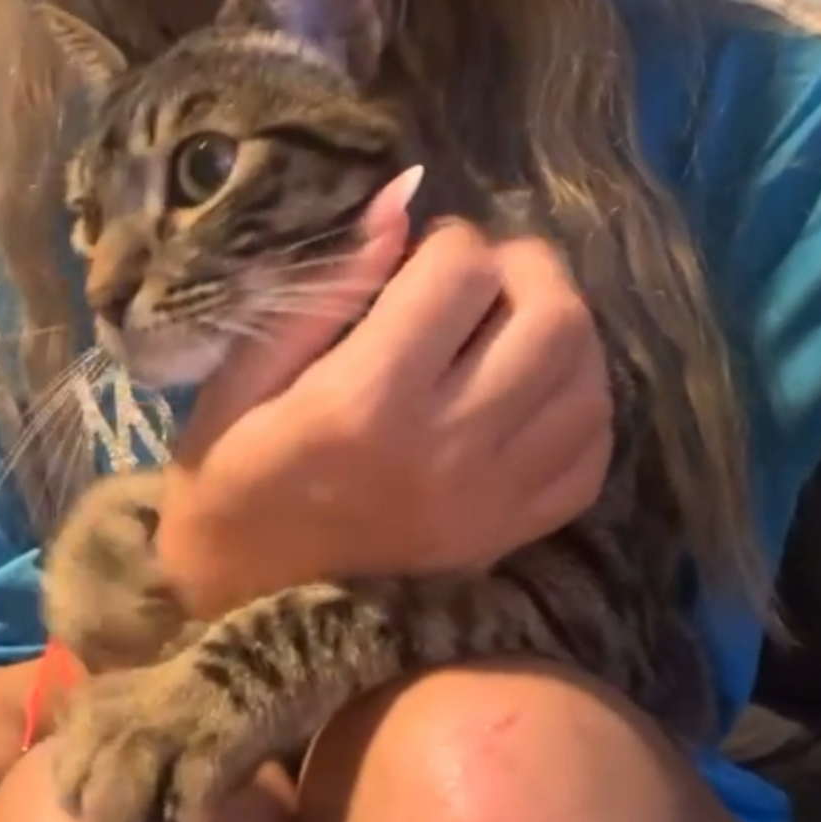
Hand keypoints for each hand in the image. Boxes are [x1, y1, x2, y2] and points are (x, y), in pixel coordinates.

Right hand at [156, 168, 613, 618]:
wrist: (250, 620)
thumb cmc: (228, 488)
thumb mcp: (240, 383)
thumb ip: (324, 290)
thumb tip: (402, 200)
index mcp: (364, 402)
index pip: (460, 271)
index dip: (445, 240)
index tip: (415, 258)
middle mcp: (447, 447)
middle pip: (551, 316)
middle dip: (524, 268)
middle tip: (482, 275)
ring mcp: (493, 498)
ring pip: (587, 378)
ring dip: (561, 328)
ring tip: (510, 325)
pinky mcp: (513, 533)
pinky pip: (592, 451)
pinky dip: (579, 404)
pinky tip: (533, 390)